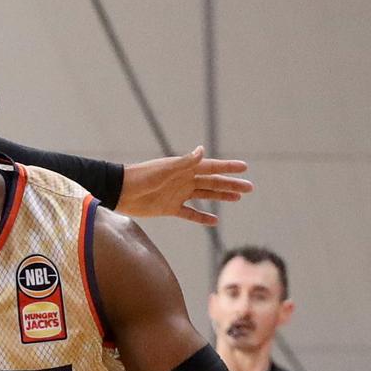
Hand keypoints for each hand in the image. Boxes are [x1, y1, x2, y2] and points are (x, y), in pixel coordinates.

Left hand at [116, 146, 252, 225]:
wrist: (120, 192)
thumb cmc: (141, 177)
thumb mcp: (165, 169)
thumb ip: (185, 162)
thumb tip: (202, 150)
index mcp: (184, 169)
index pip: (211, 167)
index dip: (228, 167)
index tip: (245, 167)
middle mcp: (183, 180)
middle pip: (212, 182)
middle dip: (231, 184)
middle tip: (250, 188)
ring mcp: (177, 194)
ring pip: (205, 195)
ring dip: (221, 196)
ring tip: (238, 198)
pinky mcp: (169, 208)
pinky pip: (190, 213)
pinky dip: (202, 217)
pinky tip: (215, 221)